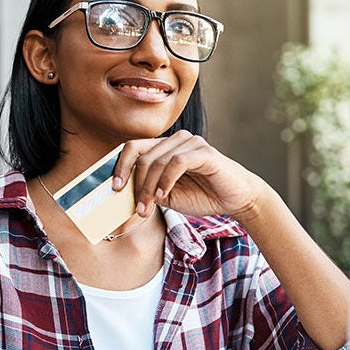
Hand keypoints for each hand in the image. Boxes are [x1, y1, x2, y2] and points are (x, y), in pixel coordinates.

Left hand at [112, 131, 267, 221]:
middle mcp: (175, 140)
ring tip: (148, 208)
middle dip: (136, 185)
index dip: (120, 166)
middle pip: (143, 155)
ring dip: (149, 187)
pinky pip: (177, 162)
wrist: (235, 199)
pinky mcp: (204, 152)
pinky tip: (163, 196)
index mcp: (164, 148)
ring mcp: (190, 143)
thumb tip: (125, 200)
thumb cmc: (202, 196)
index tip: (114, 188)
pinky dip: (166, 180)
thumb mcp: (167, 197)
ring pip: (158, 160)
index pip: (133, 148)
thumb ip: (148, 193)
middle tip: (136, 208)